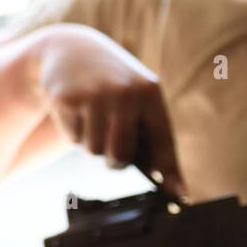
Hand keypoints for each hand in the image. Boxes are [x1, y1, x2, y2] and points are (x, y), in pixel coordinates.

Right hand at [32, 24, 185, 195]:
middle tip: (110, 149)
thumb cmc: (110, 84)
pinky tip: (75, 111)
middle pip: (121, 155)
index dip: (170, 171)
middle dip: (114, 160)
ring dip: (91, 144)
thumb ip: (149, 133)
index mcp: (149, 92)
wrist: (70, 50)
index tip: (178, 196)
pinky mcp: (67, 99)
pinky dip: (73, 133)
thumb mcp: (134, 97)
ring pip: (95, 150)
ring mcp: (95, 95)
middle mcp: (125, 93)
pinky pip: (73, 139)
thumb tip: (166, 181)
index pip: (163, 140)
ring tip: (91, 119)